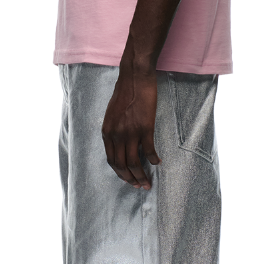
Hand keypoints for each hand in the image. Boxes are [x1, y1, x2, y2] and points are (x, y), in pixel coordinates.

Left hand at [102, 65, 161, 189]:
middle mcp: (116, 135)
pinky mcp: (145, 128)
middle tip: (139, 186)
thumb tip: (119, 143)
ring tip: (148, 182)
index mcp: (107, 132)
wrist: (134, 78)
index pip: (111, 160)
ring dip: (141, 175)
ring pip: (134, 162)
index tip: (128, 179)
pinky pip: (148, 150)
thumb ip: (114, 130)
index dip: (120, 173)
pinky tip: (157, 162)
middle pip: (122, 165)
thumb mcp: (112, 114)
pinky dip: (152, 159)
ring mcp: (130, 132)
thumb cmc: (124, 93)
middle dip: (130, 179)